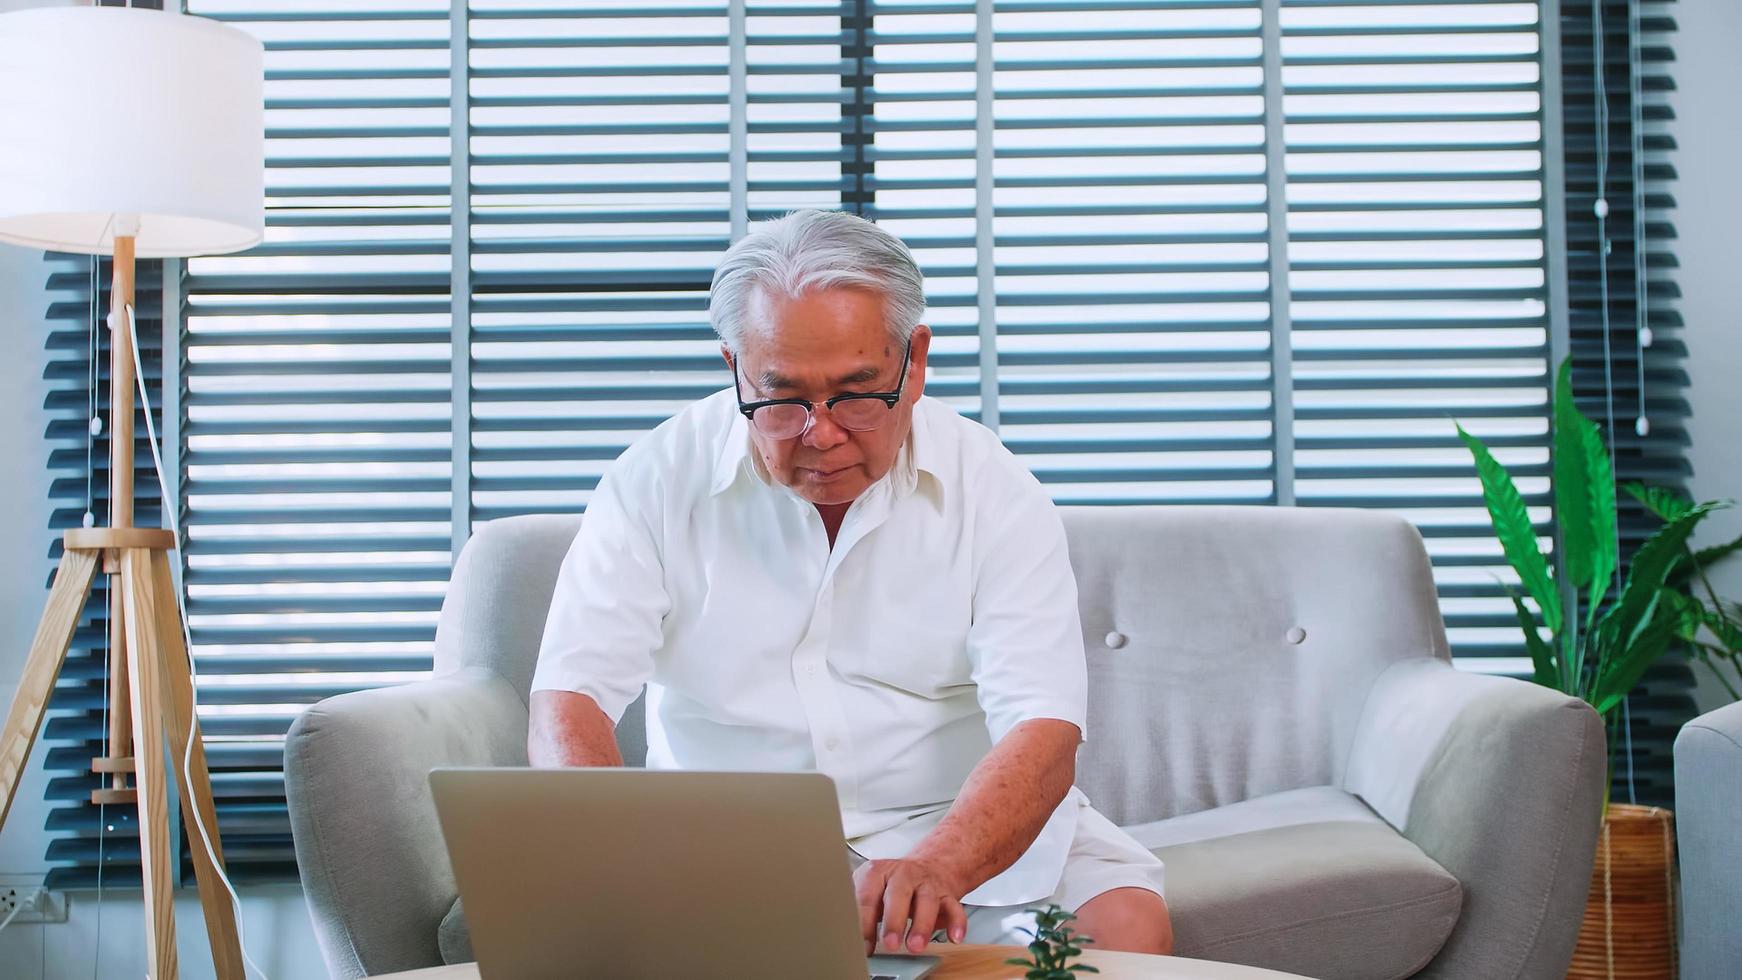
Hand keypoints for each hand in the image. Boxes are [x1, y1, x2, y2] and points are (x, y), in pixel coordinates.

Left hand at [853, 856, 969, 954]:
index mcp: (878, 872)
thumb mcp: (872, 891)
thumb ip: (861, 912)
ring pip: (927, 901)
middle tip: (889, 943)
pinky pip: (954, 907)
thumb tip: (850, 940)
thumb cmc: (894, 885)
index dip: (864, 923)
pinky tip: (953, 937)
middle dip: (893, 921)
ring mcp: (927, 883)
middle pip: (898, 894)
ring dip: (922, 925)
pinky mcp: (947, 893)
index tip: (863, 946)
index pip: (867, 897)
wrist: (930, 866)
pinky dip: (956, 922)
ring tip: (916, 945)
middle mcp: (903, 874)